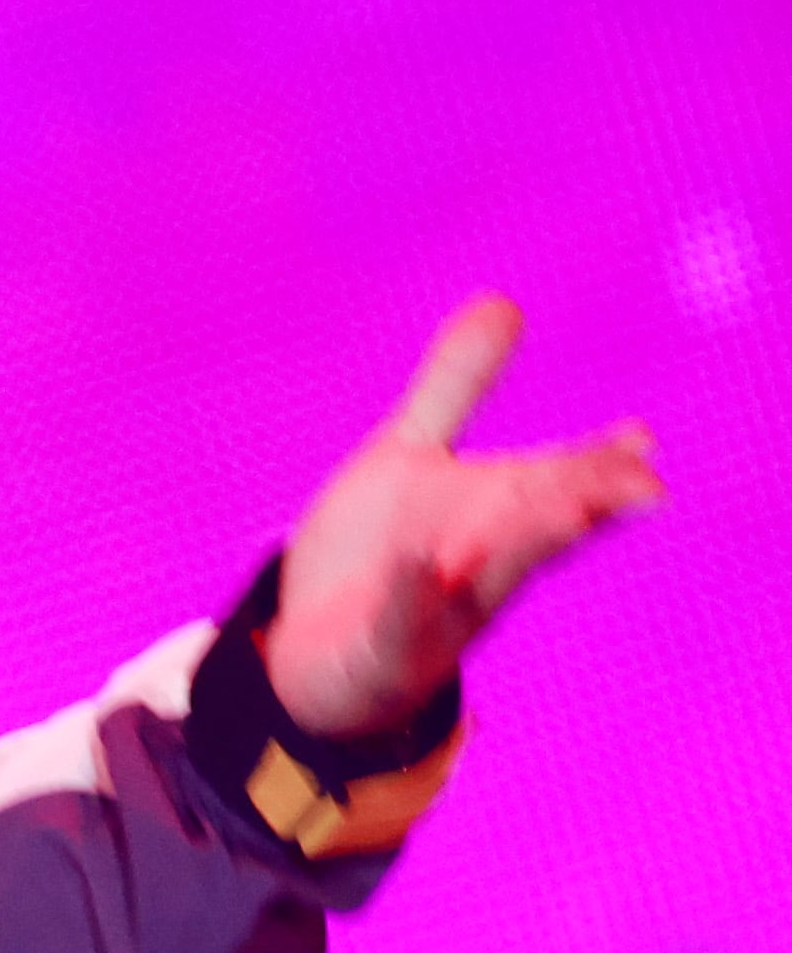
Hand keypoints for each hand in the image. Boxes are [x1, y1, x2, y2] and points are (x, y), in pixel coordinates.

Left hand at [267, 294, 661, 736]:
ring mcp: (438, 612)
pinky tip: (423, 567)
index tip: (642, 439)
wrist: (310, 650)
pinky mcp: (384, 649)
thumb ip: (454, 388)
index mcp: (497, 514)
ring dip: (529, 543)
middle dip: (585, 498)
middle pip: (541, 525)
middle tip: (636, 480)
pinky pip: (402, 620)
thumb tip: (503, 302)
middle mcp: (482, 564)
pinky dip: (413, 594)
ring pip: (494, 577)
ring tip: (571, 510)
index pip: (560, 480)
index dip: (602, 463)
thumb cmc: (379, 548)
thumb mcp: (407, 457)